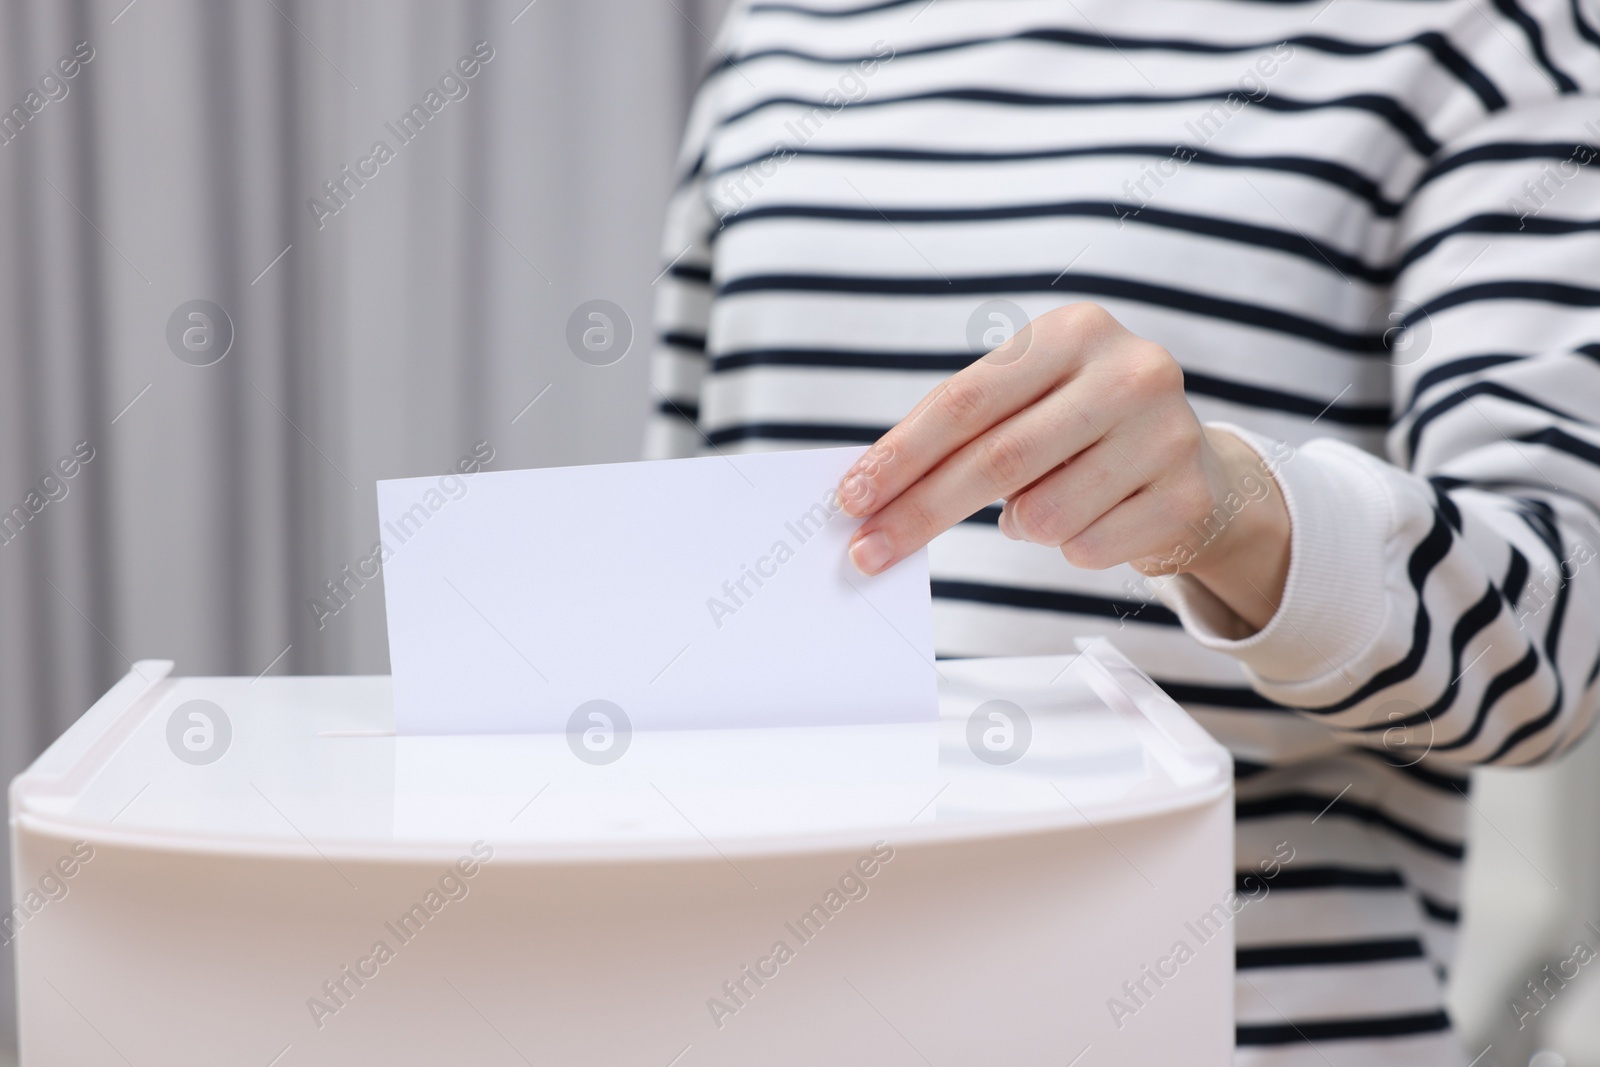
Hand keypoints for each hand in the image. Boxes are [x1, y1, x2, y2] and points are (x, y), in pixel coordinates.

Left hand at [836, 303, 1291, 633]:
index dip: (901, 455)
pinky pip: (1086, 549)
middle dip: (919, 513)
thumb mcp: (1025, 401)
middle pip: (996, 461)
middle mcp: (1129, 371)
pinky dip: (1068, 548)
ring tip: (1038, 504)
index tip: (851, 497)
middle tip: (868, 552)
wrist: (1188, 461)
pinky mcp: (1186, 495)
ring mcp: (1168, 432)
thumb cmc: (1078, 429)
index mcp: (1074, 331)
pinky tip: (1091, 516)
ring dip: (1016, 526)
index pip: (965, 400)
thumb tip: (868, 492)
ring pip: (1042, 515)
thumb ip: (958, 432)